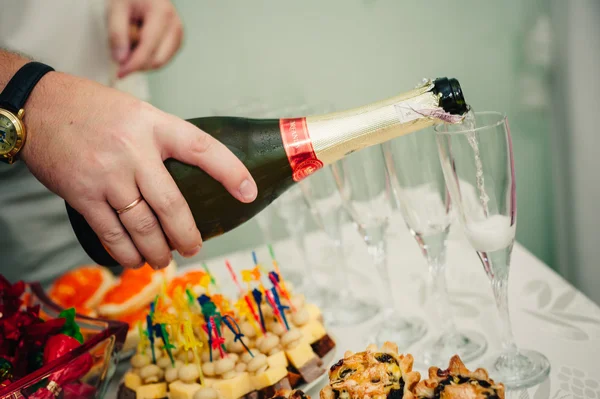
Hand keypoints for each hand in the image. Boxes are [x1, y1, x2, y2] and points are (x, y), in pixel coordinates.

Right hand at [21, 71, 257, 268]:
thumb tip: (192, 175)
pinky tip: (133, 259)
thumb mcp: (138, 112)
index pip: (202, 148)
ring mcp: (107, 175)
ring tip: (163, 259)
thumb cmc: (94, 109)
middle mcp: (133, 150)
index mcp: (154, 125)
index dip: (230, 171)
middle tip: (193, 247)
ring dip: (157, 251)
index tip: (248, 192)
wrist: (38, 106)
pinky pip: (110, 233)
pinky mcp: (82, 194)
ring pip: (142, 227)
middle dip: (187, 235)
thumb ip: (163, 141)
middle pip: (172, 205)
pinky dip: (125, 252)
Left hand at [108, 0, 183, 78]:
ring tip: (132, 41)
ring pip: (159, 63)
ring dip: (142, 60)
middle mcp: (175, 26)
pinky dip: (148, 57)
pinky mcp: (177, 43)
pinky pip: (162, 60)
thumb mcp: (116, 9)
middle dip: (136, 62)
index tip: (120, 73)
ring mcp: (179, 35)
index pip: (148, 48)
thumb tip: (121, 59)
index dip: (133, 64)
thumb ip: (117, 34)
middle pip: (156, 60)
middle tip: (121, 51)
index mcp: (162, 14)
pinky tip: (141, 44)